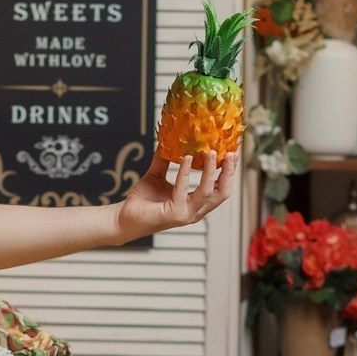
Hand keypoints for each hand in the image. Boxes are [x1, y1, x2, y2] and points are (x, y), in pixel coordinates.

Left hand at [116, 149, 237, 240]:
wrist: (123, 217)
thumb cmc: (142, 201)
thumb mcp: (157, 175)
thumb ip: (165, 160)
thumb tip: (168, 138)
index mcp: (196, 203)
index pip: (220, 188)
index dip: (229, 172)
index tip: (233, 153)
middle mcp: (195, 210)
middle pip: (222, 193)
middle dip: (229, 173)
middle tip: (231, 153)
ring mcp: (186, 214)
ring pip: (208, 192)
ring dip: (211, 171)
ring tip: (211, 152)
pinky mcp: (174, 214)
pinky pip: (183, 191)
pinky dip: (186, 173)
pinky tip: (186, 159)